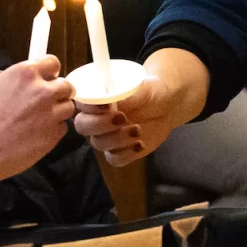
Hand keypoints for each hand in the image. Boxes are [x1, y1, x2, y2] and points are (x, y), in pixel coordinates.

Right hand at [0, 57, 75, 182]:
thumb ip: (8, 84)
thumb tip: (16, 86)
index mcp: (23, 74)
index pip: (52, 63)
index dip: (51, 72)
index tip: (48, 78)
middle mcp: (41, 91)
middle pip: (66, 86)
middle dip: (58, 93)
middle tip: (46, 102)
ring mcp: (50, 114)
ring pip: (67, 107)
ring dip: (57, 112)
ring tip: (40, 120)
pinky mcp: (53, 135)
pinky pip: (62, 128)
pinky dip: (53, 131)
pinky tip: (36, 135)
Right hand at [75, 47, 208, 166]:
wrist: (165, 106)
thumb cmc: (149, 91)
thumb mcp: (142, 87)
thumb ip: (126, 94)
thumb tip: (112, 98)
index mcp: (96, 98)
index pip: (81, 103)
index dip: (89, 106)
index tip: (108, 105)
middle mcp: (96, 118)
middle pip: (82, 126)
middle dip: (100, 124)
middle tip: (122, 118)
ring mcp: (106, 136)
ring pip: (99, 143)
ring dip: (118, 139)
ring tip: (138, 130)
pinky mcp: (118, 151)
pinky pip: (114, 159)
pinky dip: (127, 154)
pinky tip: (140, 144)